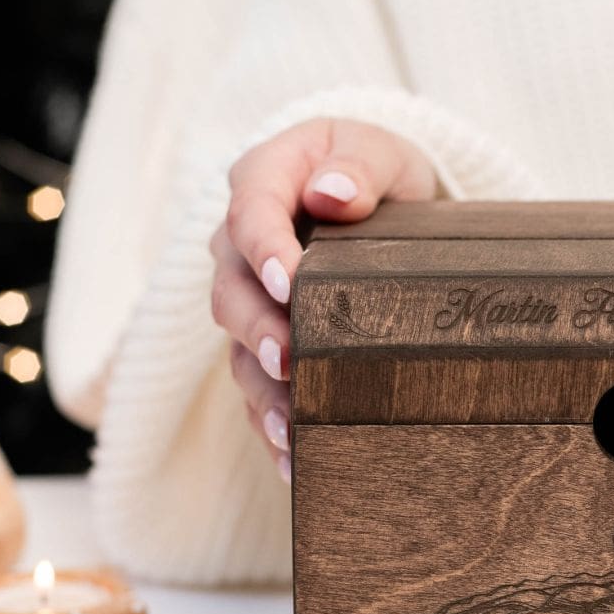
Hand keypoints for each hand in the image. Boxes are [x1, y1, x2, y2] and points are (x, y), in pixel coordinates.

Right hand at [209, 117, 437, 479]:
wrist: (382, 203)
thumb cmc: (376, 172)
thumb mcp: (380, 151)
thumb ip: (359, 163)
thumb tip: (331, 193)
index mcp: (262, 181)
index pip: (250, 213)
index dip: (265, 249)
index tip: (289, 281)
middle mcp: (241, 246)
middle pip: (231, 291)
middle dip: (257, 329)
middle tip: (287, 359)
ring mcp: (250, 299)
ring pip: (238, 350)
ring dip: (262, 392)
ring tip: (291, 428)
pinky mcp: (265, 343)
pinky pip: (257, 391)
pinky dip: (273, 427)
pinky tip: (295, 462)